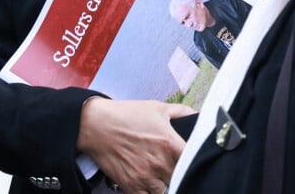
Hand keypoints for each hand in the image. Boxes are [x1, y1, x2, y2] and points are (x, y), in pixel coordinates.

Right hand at [77, 97, 194, 193]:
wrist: (98, 125)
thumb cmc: (128, 115)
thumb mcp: (158, 107)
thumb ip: (181, 112)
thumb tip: (196, 114)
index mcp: (170, 143)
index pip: (193, 160)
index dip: (194, 159)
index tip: (191, 158)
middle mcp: (160, 163)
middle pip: (180, 177)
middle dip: (178, 171)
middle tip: (173, 164)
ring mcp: (146, 177)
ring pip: (166, 190)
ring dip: (165, 183)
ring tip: (159, 173)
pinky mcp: (131, 187)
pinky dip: (150, 192)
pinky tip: (148, 183)